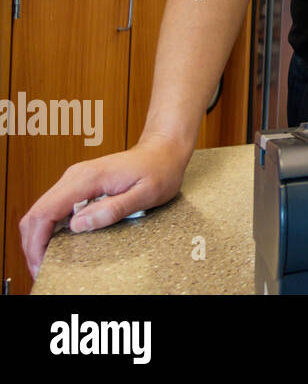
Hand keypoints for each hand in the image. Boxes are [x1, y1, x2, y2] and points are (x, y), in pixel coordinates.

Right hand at [19, 133, 189, 278]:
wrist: (163, 150)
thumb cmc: (160, 170)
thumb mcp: (146, 194)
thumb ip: (113, 209)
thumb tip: (78, 225)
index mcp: (88, 178)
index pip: (45, 212)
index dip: (37, 242)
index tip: (41, 264)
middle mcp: (75, 176)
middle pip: (36, 213)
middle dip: (33, 244)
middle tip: (42, 268)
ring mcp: (75, 179)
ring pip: (42, 210)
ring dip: (39, 237)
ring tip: (49, 260)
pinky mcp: (79, 184)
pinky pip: (54, 207)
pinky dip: (50, 228)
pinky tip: (59, 243)